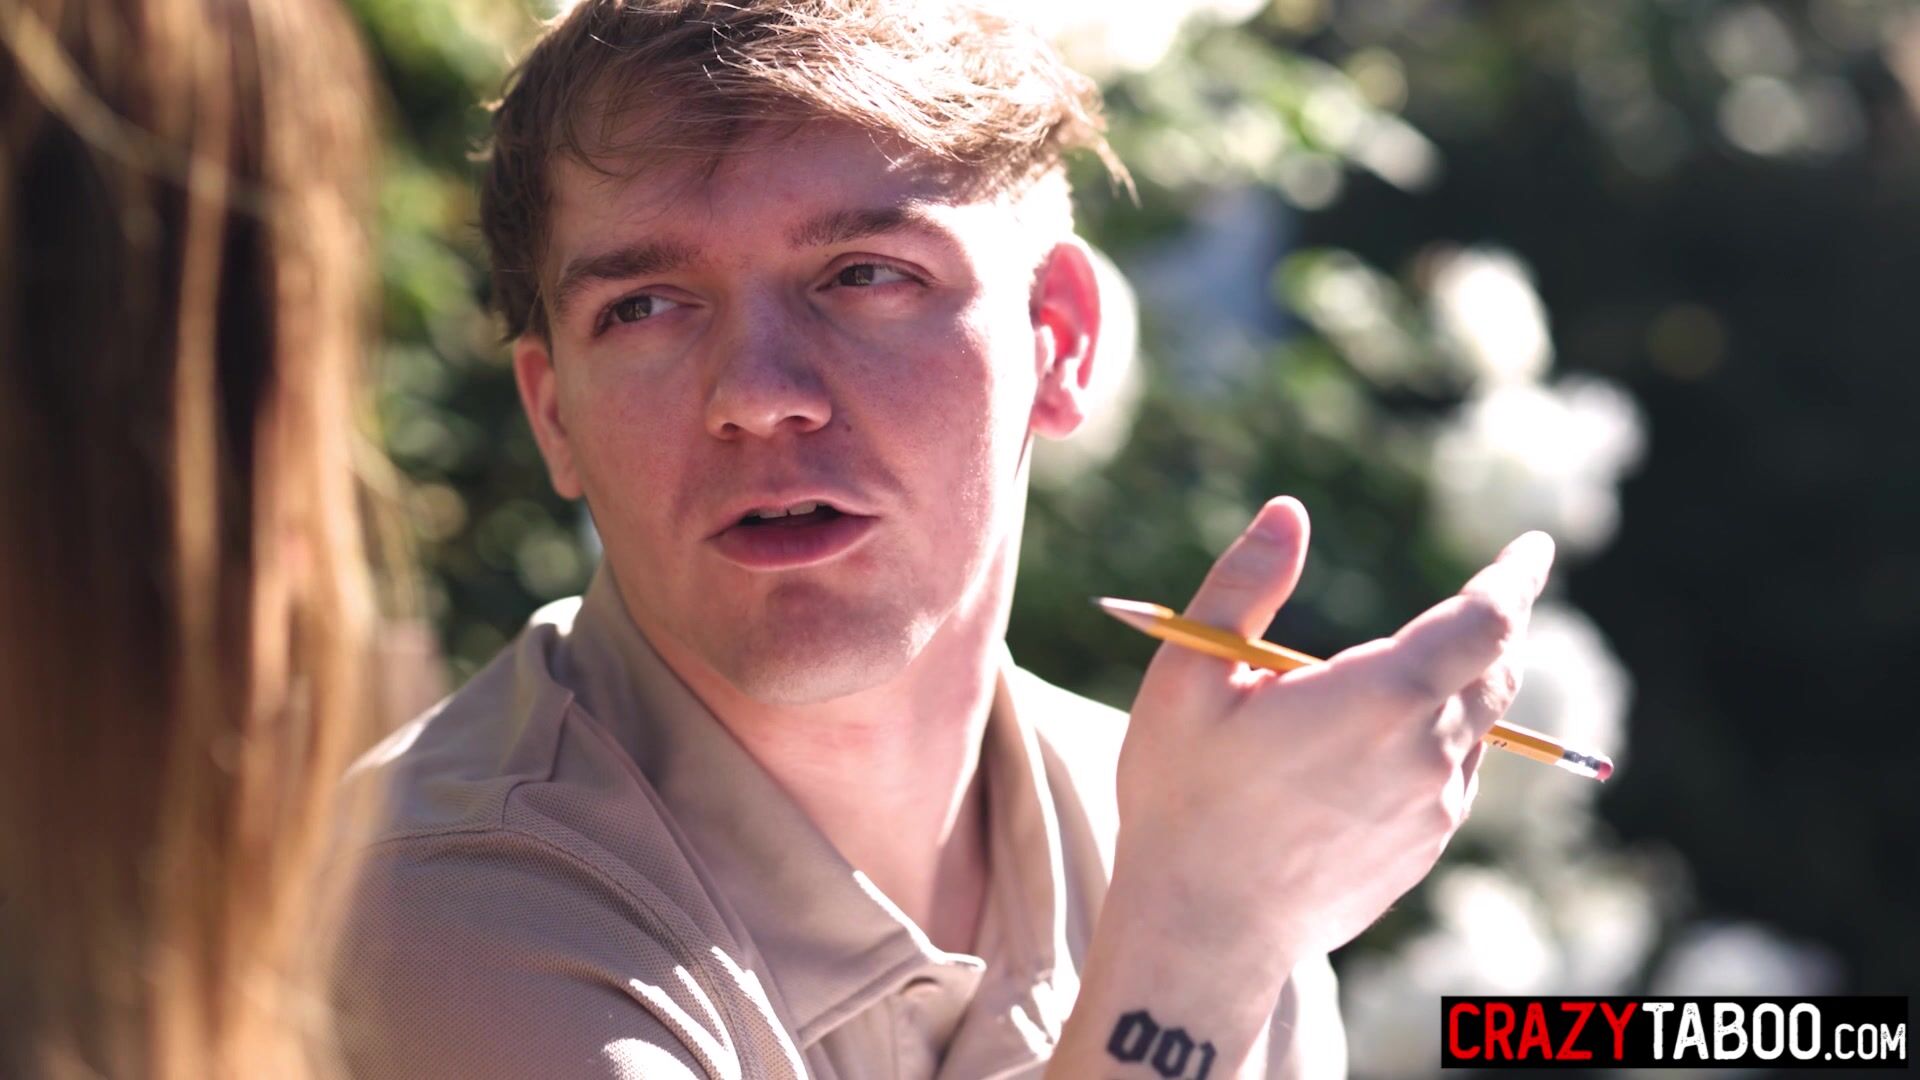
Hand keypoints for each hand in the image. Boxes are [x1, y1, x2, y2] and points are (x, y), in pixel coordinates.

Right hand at [1109, 496, 1553, 979]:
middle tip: (1487, 592)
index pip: (1487, 621)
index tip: (1532, 547)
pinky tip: (1367, 754)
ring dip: (1457, 687)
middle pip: (1495, 669)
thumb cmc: (1183, 797)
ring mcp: (1433, 810)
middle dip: (1497, 623)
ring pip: (1474, 726)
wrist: (1202, 932)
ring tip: (1392, 680)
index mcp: (1378, 698)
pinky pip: (1450, 777)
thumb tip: (1288, 511)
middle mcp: (1425, 753)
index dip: (1516, 578)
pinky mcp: (1424, 850)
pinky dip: (1433, 743)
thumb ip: (1243, 585)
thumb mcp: (1188, 676)